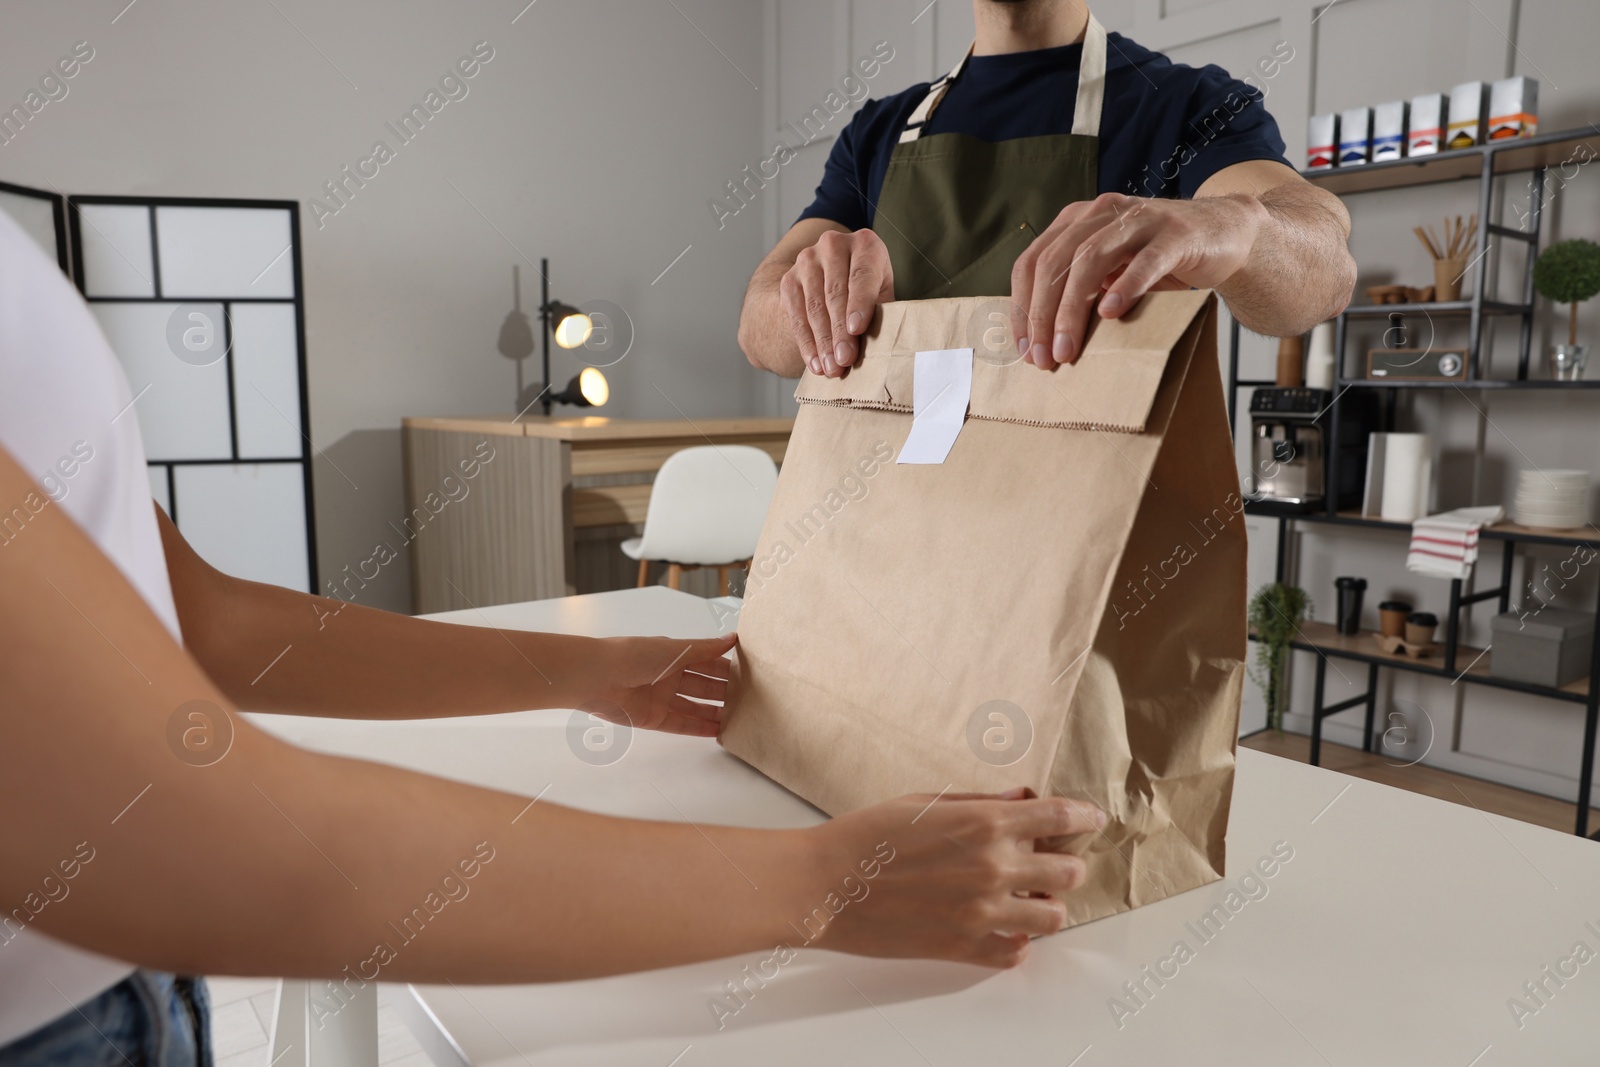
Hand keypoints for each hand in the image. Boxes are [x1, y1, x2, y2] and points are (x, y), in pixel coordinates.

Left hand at [578, 633, 736, 736]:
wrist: (597, 677)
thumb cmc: (635, 655)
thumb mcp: (675, 649)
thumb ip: (705, 648)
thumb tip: (733, 638)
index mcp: (675, 655)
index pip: (707, 662)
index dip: (727, 667)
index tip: (751, 673)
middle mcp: (669, 676)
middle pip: (704, 686)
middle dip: (725, 691)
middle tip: (752, 699)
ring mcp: (662, 698)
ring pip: (695, 707)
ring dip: (716, 712)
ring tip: (741, 718)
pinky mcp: (654, 719)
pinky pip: (682, 724)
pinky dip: (700, 728)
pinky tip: (719, 731)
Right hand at [780, 228, 894, 377]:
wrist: (831, 274)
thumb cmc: (868, 288)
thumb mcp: (882, 292)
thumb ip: (882, 311)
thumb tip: (882, 346)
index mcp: (865, 244)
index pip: (862, 275)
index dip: (859, 303)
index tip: (857, 329)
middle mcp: (833, 245)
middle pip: (835, 294)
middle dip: (839, 332)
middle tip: (844, 361)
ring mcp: (807, 260)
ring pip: (814, 307)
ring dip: (822, 342)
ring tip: (831, 368)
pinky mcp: (789, 279)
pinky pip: (796, 316)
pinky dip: (806, 343)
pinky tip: (814, 363)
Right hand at [806, 790, 1103, 966]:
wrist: (827, 884)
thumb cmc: (867, 836)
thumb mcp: (925, 802)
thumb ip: (981, 802)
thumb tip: (1022, 798)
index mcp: (985, 823)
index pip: (1062, 816)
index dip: (1085, 816)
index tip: (1092, 818)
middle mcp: (994, 867)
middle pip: (1068, 871)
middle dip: (1064, 863)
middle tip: (1048, 861)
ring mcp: (983, 912)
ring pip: (1053, 916)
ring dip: (1045, 904)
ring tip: (1026, 896)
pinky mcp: (964, 947)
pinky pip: (1016, 953)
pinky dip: (1016, 941)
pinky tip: (1000, 927)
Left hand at [1010, 191, 1266, 367]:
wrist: (1225, 233)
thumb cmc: (1160, 258)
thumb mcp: (1111, 271)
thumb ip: (1079, 291)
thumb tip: (1040, 341)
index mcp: (1077, 221)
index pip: (1032, 262)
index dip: (1021, 307)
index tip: (1024, 348)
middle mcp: (1101, 213)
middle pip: (1055, 263)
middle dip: (1043, 315)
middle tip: (1044, 357)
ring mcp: (1138, 220)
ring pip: (1090, 260)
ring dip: (1073, 309)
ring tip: (1068, 347)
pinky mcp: (1174, 234)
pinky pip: (1144, 261)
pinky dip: (1124, 286)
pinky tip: (1111, 313)